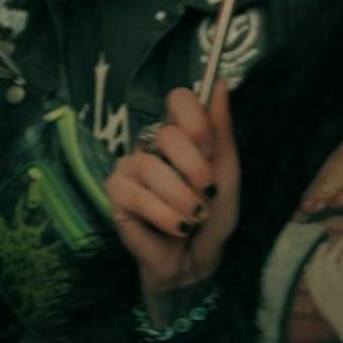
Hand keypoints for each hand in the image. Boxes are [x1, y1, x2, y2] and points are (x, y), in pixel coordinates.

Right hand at [106, 82, 240, 311]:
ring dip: (183, 199)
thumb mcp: (227, 174)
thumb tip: (222, 82)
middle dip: (196, 169)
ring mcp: (129, 167)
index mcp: (180, 134)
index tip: (210, 147)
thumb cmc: (212, 217)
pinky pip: (138, 196)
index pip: (178, 99)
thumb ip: (222, 131)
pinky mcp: (115, 194)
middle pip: (167, 134)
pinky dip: (165, 216)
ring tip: (194, 217)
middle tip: (207, 192)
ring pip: (152, 166)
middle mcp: (151, 145)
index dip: (196, 121)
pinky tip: (176, 227)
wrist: (197, 260)